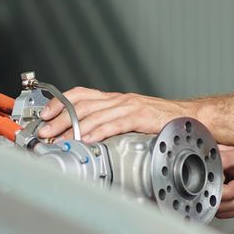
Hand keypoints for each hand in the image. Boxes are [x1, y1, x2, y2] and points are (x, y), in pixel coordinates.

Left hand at [37, 87, 189, 143]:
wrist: (191, 117)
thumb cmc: (159, 121)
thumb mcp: (129, 118)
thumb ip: (109, 124)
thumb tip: (83, 137)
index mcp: (113, 99)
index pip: (79, 94)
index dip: (59, 102)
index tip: (43, 115)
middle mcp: (118, 100)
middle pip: (81, 105)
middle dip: (59, 118)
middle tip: (44, 131)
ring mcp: (129, 106)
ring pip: (95, 114)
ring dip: (74, 127)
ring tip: (60, 139)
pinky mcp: (141, 117)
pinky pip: (116, 123)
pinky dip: (100, 131)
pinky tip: (89, 139)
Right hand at [215, 145, 233, 218]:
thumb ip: (226, 159)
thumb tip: (210, 163)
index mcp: (214, 160)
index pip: (204, 177)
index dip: (218, 184)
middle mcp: (213, 175)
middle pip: (209, 195)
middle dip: (232, 195)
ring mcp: (219, 190)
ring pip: (216, 207)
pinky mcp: (225, 202)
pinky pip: (223, 214)